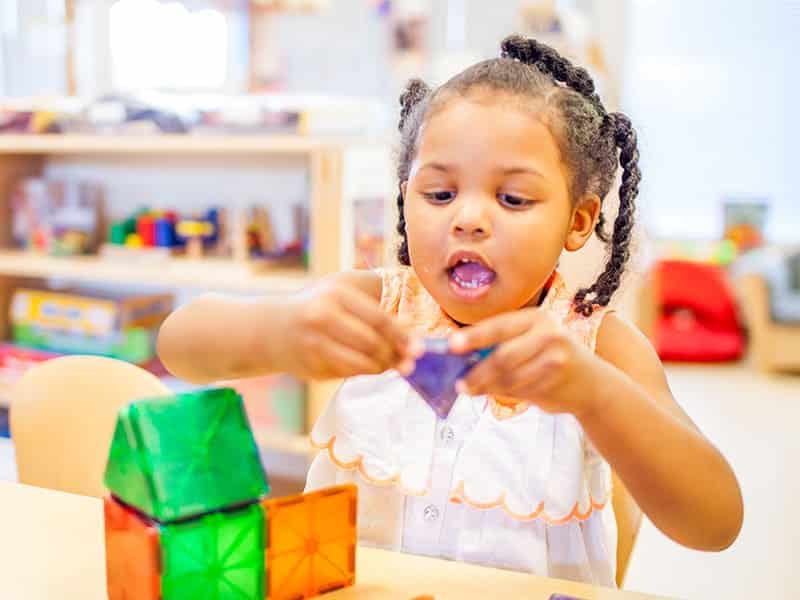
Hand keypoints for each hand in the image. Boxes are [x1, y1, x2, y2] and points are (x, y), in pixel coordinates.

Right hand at [278, 278, 414, 379]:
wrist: (271, 329)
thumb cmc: (316, 306)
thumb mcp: (339, 292)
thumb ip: (370, 306)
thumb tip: (409, 329)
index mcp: (336, 294)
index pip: (379, 318)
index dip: (402, 335)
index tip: (418, 346)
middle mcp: (322, 316)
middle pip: (372, 343)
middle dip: (395, 355)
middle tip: (409, 362)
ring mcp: (314, 343)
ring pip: (361, 363)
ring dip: (382, 367)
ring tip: (392, 365)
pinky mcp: (311, 366)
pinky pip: (348, 373)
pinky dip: (364, 372)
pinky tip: (370, 367)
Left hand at [450, 308, 598, 415]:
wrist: (592, 382)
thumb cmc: (551, 356)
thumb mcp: (532, 339)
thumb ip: (503, 344)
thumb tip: (462, 356)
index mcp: (536, 318)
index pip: (499, 326)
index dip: (474, 336)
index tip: (452, 345)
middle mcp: (549, 334)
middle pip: (503, 356)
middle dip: (477, 372)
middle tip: (459, 383)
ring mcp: (555, 359)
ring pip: (510, 377)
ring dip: (486, 387)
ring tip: (470, 389)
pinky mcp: (557, 382)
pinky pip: (520, 390)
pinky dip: (503, 394)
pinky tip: (494, 393)